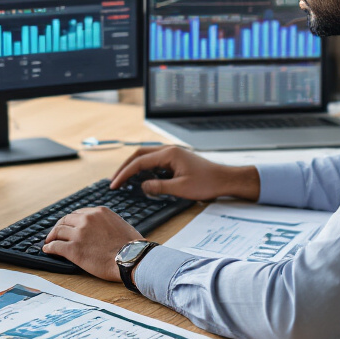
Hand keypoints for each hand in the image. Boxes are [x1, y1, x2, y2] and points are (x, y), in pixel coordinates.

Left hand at [42, 207, 140, 281]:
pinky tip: (47, 250)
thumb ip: (107, 223)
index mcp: (98, 212)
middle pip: (65, 220)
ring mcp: (79, 234)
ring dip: (52, 237)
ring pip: (58, 232)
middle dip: (59, 227)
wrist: (132, 258)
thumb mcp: (120, 224)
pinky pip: (55, 246)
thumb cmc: (131, 246)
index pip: (78, 213)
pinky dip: (49, 247)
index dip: (71, 221)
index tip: (68, 225)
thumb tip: (101, 228)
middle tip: (55, 234)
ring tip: (49, 241)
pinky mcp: (73, 249)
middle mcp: (87, 219)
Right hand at [109, 145, 260, 201]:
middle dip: (124, 167)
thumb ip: (159, 187)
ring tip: (123, 179)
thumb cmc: (207, 183)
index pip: (139, 162)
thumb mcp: (181, 189)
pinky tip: (141, 178)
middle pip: (139, 154)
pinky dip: (144, 168)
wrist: (225, 179)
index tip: (115, 184)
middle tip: (114, 180)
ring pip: (146, 156)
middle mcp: (169, 150)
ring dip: (133, 166)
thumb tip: (142, 186)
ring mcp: (172, 153)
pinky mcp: (175, 159)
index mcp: (169, 154)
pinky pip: (154, 161)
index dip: (124, 173)